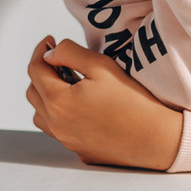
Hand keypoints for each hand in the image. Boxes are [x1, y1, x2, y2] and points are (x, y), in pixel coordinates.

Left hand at [27, 36, 184, 169]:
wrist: (157, 139)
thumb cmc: (133, 100)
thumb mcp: (101, 66)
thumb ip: (70, 53)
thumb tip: (50, 53)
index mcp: (58, 101)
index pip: (35, 69)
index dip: (41, 50)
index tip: (50, 41)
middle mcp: (56, 124)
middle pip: (33, 92)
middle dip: (42, 72)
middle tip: (61, 60)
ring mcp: (66, 140)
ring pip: (41, 114)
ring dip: (46, 96)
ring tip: (68, 84)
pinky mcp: (79, 150)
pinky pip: (57, 129)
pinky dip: (59, 115)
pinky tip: (80, 106)